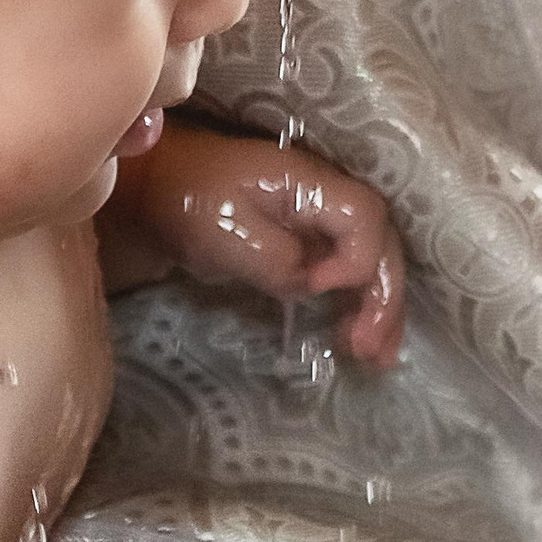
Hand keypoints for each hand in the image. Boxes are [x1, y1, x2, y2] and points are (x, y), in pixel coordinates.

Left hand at [111, 122, 405, 366]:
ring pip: (372, 261)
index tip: (316, 288)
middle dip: (383, 298)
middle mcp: (327, 197)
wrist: (158, 187)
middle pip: (381, 243)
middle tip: (370, 351)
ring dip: (379, 309)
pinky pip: (348, 270)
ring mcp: (321, 218)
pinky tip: (355, 339)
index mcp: (309, 182)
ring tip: (375, 358)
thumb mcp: (225, 232)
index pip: (363, 218)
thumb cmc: (187, 201)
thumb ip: (277, 261)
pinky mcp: (309, 240)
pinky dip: (357, 305)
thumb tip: (312, 287)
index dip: (355, 259)